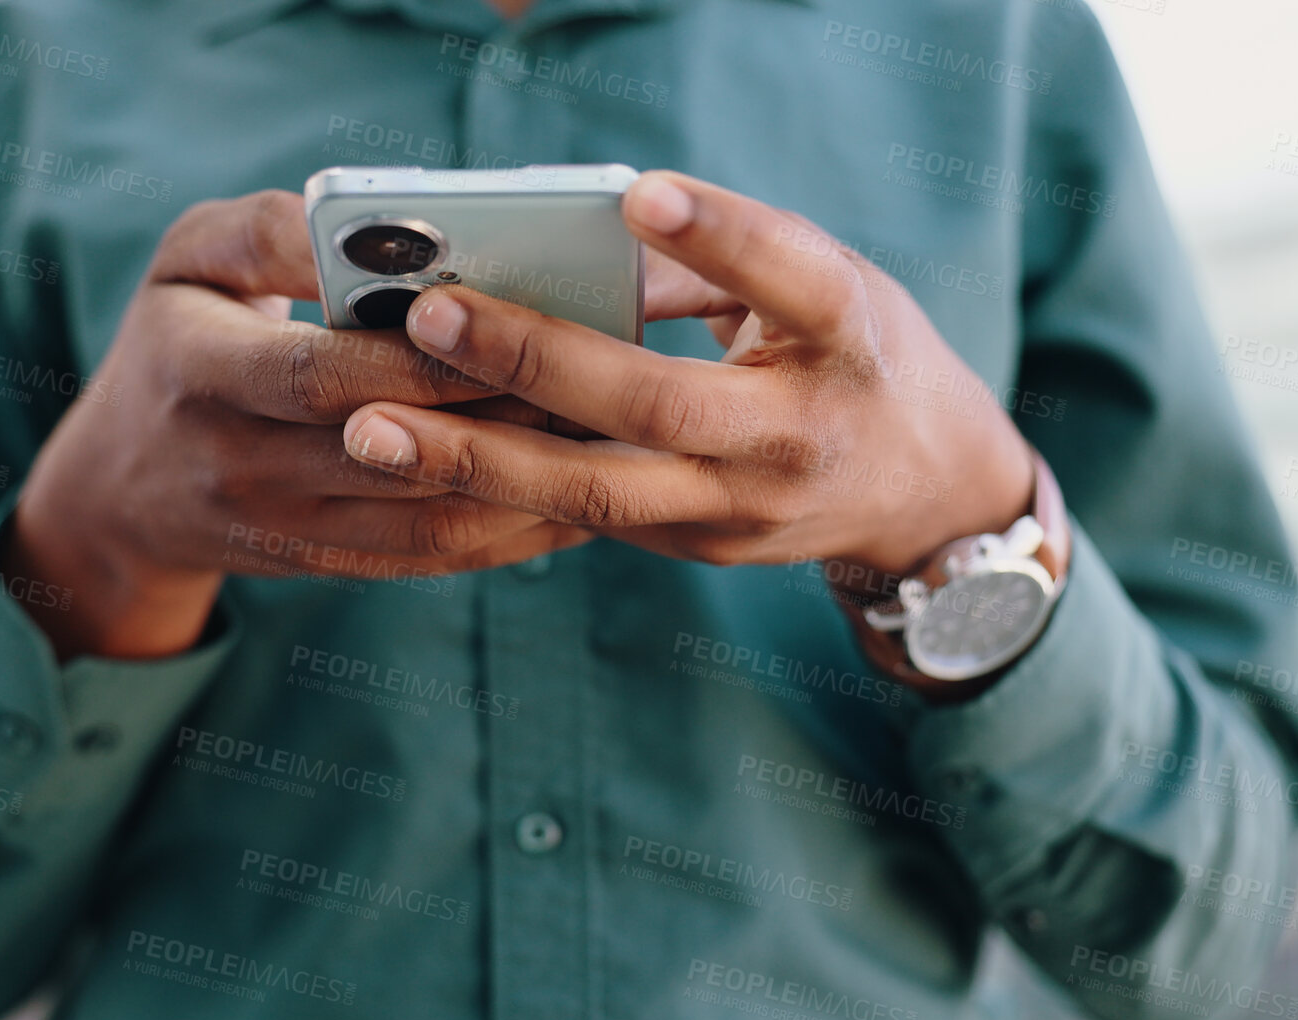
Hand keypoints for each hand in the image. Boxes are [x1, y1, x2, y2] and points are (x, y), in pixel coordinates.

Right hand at [2, 190, 590, 659]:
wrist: (120, 489)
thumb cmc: (174, 338)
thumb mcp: (186, 258)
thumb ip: (268, 232)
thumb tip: (371, 228)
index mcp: (202, 372)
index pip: (319, 374)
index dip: (413, 359)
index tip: (505, 323)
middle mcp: (241, 464)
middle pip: (392, 451)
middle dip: (499, 419)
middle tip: (601, 378)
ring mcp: (286, 527)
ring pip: (425, 522)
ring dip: (526, 486)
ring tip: (614, 439)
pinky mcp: (326, 564)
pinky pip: (429, 559)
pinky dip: (510, 535)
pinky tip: (580, 495)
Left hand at [339, 170, 1035, 579]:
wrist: (924, 491)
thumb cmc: (855, 352)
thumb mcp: (824, 285)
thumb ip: (714, 261)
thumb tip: (568, 234)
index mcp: (850, 338)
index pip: (792, 280)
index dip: (721, 237)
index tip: (639, 193)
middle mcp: (800, 435)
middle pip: (660, 406)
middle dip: (536, 361)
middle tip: (427, 318)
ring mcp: (746, 509)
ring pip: (600, 491)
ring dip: (477, 459)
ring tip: (373, 429)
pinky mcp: (699, 548)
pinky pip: (584, 518)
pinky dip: (495, 489)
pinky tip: (413, 463)